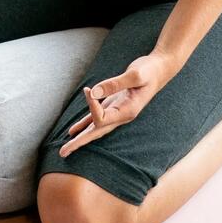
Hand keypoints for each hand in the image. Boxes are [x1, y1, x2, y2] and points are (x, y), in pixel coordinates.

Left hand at [59, 52, 177, 156]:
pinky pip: (95, 118)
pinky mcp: (113, 105)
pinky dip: (83, 124)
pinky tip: (73, 131)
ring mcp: (116, 112)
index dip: (91, 105)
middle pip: (96, 133)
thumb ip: (114, 83)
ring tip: (65, 149)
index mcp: (127, 112)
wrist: (159, 69)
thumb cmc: (149, 71)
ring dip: (79, 137)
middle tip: (62, 153)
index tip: (89, 90)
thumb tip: (93, 92)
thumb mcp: (135, 75)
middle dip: (79, 142)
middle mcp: (121, 116)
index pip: (102, 117)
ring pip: (94, 128)